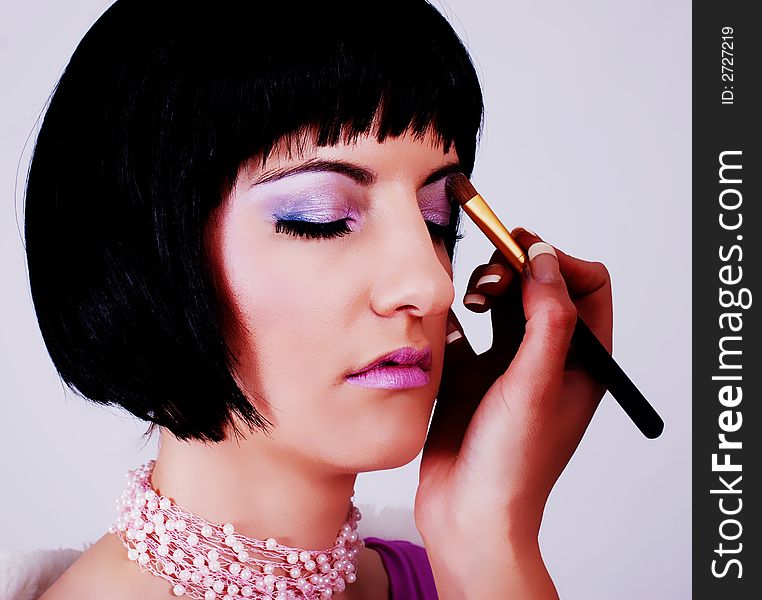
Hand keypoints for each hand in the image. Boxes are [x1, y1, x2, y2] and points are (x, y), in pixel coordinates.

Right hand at [415, 228, 611, 590]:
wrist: (468, 516)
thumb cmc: (513, 466)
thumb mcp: (536, 385)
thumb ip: (547, 318)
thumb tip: (544, 259)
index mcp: (582, 360)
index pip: (587, 285)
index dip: (557, 261)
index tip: (521, 254)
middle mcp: (547, 359)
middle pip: (540, 287)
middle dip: (515, 270)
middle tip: (489, 281)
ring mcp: (508, 367)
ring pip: (502, 304)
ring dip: (485, 289)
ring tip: (469, 300)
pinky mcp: (471, 377)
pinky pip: (464, 331)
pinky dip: (453, 318)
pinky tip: (444, 323)